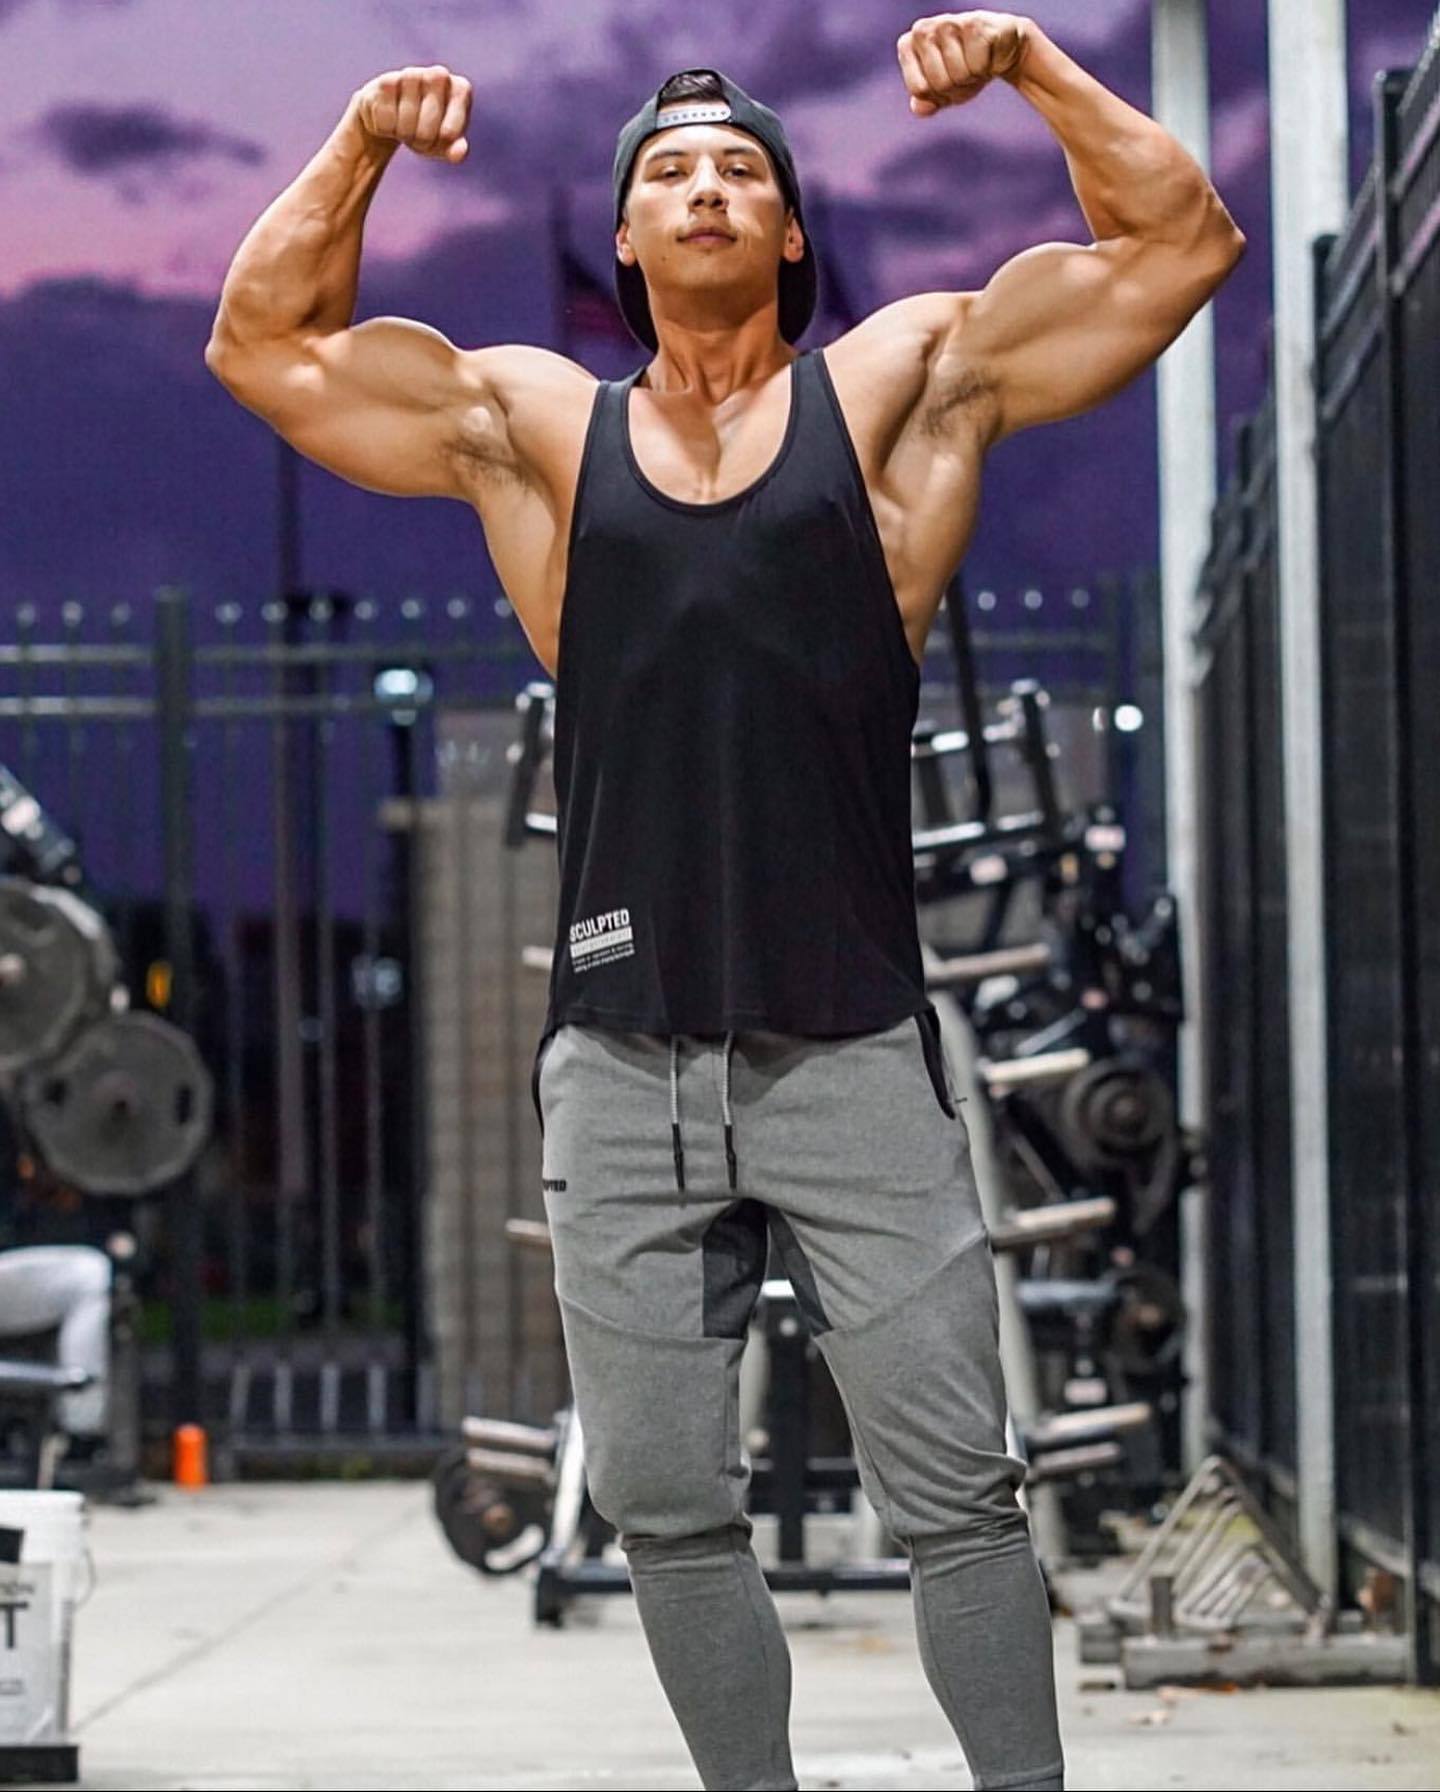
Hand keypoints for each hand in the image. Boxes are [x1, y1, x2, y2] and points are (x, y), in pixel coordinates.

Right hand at [352, 65, 471, 161]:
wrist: (396, 111)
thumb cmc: (427, 127)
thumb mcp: (444, 143)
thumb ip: (455, 150)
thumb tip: (460, 153)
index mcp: (461, 89)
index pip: (450, 134)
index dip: (440, 144)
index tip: (439, 137)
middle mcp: (439, 75)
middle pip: (426, 131)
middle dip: (421, 141)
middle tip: (420, 135)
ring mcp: (412, 74)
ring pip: (406, 125)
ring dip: (404, 134)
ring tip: (406, 126)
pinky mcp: (386, 81)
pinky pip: (386, 120)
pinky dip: (387, 128)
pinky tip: (389, 118)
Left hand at [896, 13, 1031, 115]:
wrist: (999, 47)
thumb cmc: (966, 67)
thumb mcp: (942, 90)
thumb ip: (926, 101)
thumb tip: (919, 108)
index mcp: (907, 45)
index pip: (919, 89)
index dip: (938, 95)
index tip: (947, 82)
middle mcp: (922, 29)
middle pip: (939, 84)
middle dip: (957, 88)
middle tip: (966, 72)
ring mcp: (947, 22)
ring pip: (958, 75)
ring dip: (972, 77)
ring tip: (976, 63)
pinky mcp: (974, 23)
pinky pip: (978, 65)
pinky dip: (986, 66)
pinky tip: (988, 53)